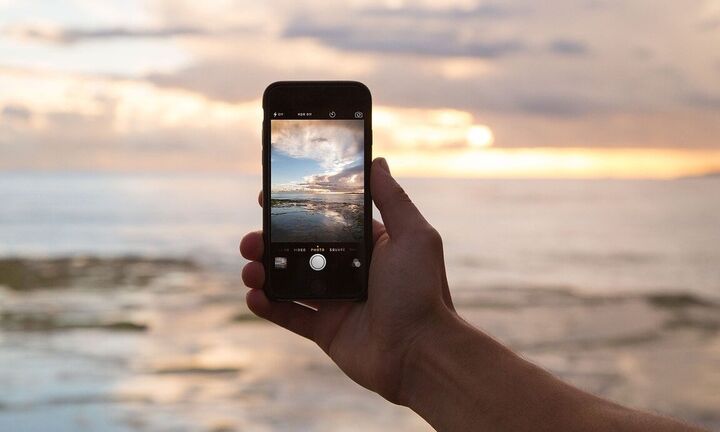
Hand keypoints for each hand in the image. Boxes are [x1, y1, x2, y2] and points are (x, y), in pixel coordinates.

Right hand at [239, 157, 455, 402]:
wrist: (421, 352)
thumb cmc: (422, 291)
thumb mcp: (413, 236)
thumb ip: (392, 198)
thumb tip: (377, 161)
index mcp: (369, 247)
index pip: (326, 221)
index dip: (297, 211)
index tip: (268, 198)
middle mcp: (351, 271)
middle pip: (300, 251)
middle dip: (271, 242)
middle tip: (251, 240)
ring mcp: (337, 302)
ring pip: (289, 281)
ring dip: (263, 273)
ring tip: (249, 269)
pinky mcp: (326, 331)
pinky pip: (290, 316)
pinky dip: (268, 306)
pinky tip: (253, 296)